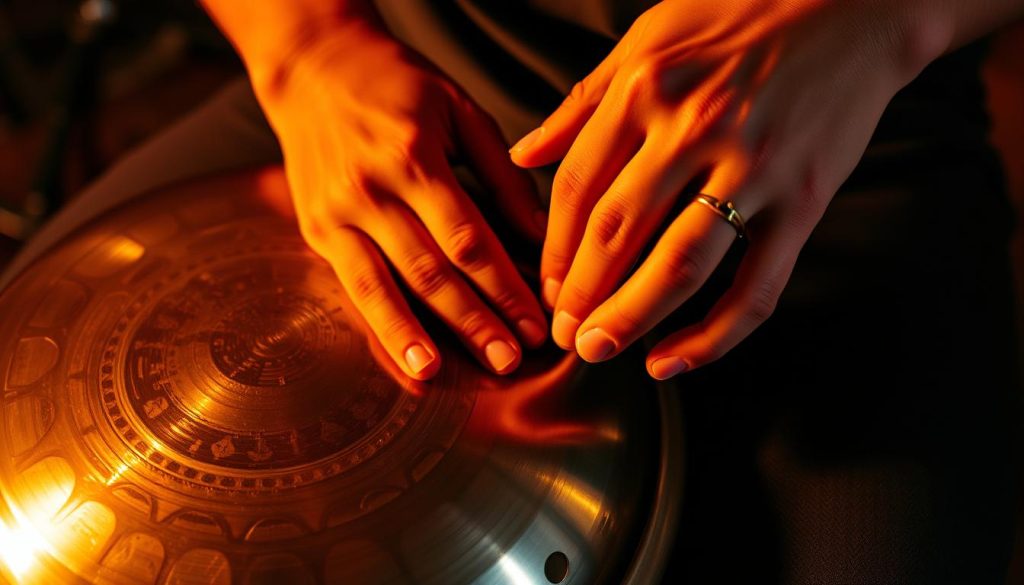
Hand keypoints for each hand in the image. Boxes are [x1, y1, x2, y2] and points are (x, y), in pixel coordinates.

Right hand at [256, 22, 547, 379]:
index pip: (469, 238)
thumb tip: (541, 237)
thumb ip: (502, 175)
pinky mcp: (314, 229)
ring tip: (443, 374)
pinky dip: (379, 323)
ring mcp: (336, 213)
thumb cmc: (396, 85)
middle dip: (473, 320)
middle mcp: (371, 190)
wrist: (312, 67)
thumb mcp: (459, 110)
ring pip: (383, 285)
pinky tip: (401, 354)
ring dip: (416, 334)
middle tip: (509, 360)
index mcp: (413, 156)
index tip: (536, 322)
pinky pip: (352, 284)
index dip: (504, 285)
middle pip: (430, 270)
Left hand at [511, 0, 928, 378]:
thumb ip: (581, 103)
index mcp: (646, 88)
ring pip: (677, 265)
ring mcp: (752, 167)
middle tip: (561, 334)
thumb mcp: (646, 39)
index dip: (553, 247)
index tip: (545, 285)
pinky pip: (755, 286)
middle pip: (616, 231)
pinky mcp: (802, 200)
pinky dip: (713, 335)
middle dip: (578, 293)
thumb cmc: (739, 15)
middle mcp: (694, 127)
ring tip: (596, 351)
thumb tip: (521, 155)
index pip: (578, 187)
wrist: (853, 5)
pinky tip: (671, 360)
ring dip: (628, 319)